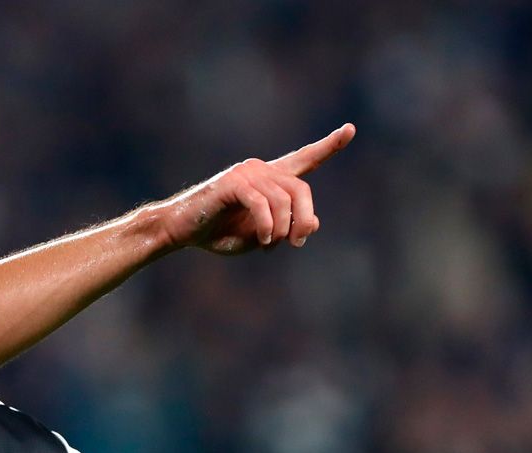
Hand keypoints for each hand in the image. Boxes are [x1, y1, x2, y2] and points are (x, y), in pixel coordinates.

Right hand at [154, 123, 354, 253]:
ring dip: (281, 228)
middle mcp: (261, 169)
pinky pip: (262, 204)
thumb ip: (288, 228)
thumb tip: (314, 222)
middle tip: (297, 243)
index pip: (304, 158)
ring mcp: (246, 173)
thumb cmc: (218, 232)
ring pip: (283, 200)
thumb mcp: (261, 236)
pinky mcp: (232, 183)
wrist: (180, 229)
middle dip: (303, 219)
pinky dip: (266, 225)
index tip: (350, 130)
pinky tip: (262, 239)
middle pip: (301, 189)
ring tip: (269, 243)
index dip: (329, 146)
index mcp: (269, 179)